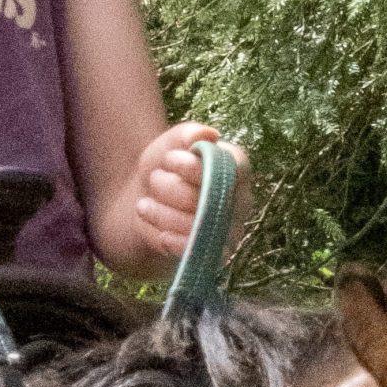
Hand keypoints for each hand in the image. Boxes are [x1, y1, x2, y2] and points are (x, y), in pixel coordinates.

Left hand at [131, 122, 251, 262]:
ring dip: (159, 212)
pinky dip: (165, 236)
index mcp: (238, 168)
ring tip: (144, 204)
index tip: (168, 159)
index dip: (192, 166)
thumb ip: (188, 133)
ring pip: (192, 224)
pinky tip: (155, 227)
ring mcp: (231, 230)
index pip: (226, 167)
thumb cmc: (165, 168)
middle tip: (154, 179)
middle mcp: (241, 200)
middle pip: (202, 197)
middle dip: (167, 186)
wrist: (147, 202)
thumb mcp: (171, 143)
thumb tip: (209, 134)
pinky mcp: (214, 254)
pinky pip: (190, 248)